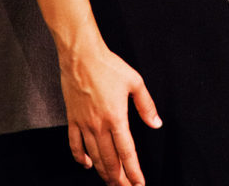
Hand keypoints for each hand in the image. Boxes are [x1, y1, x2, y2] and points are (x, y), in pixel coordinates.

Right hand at [59, 19, 161, 184]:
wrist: (81, 56)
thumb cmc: (108, 65)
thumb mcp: (134, 82)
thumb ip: (146, 105)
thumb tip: (156, 123)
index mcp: (116, 117)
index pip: (127, 153)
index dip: (134, 172)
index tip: (139, 184)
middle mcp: (99, 125)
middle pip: (110, 161)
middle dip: (119, 178)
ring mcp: (84, 124)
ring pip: (94, 157)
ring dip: (103, 172)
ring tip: (111, 181)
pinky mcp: (72, 119)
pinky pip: (75, 145)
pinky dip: (80, 158)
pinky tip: (87, 164)